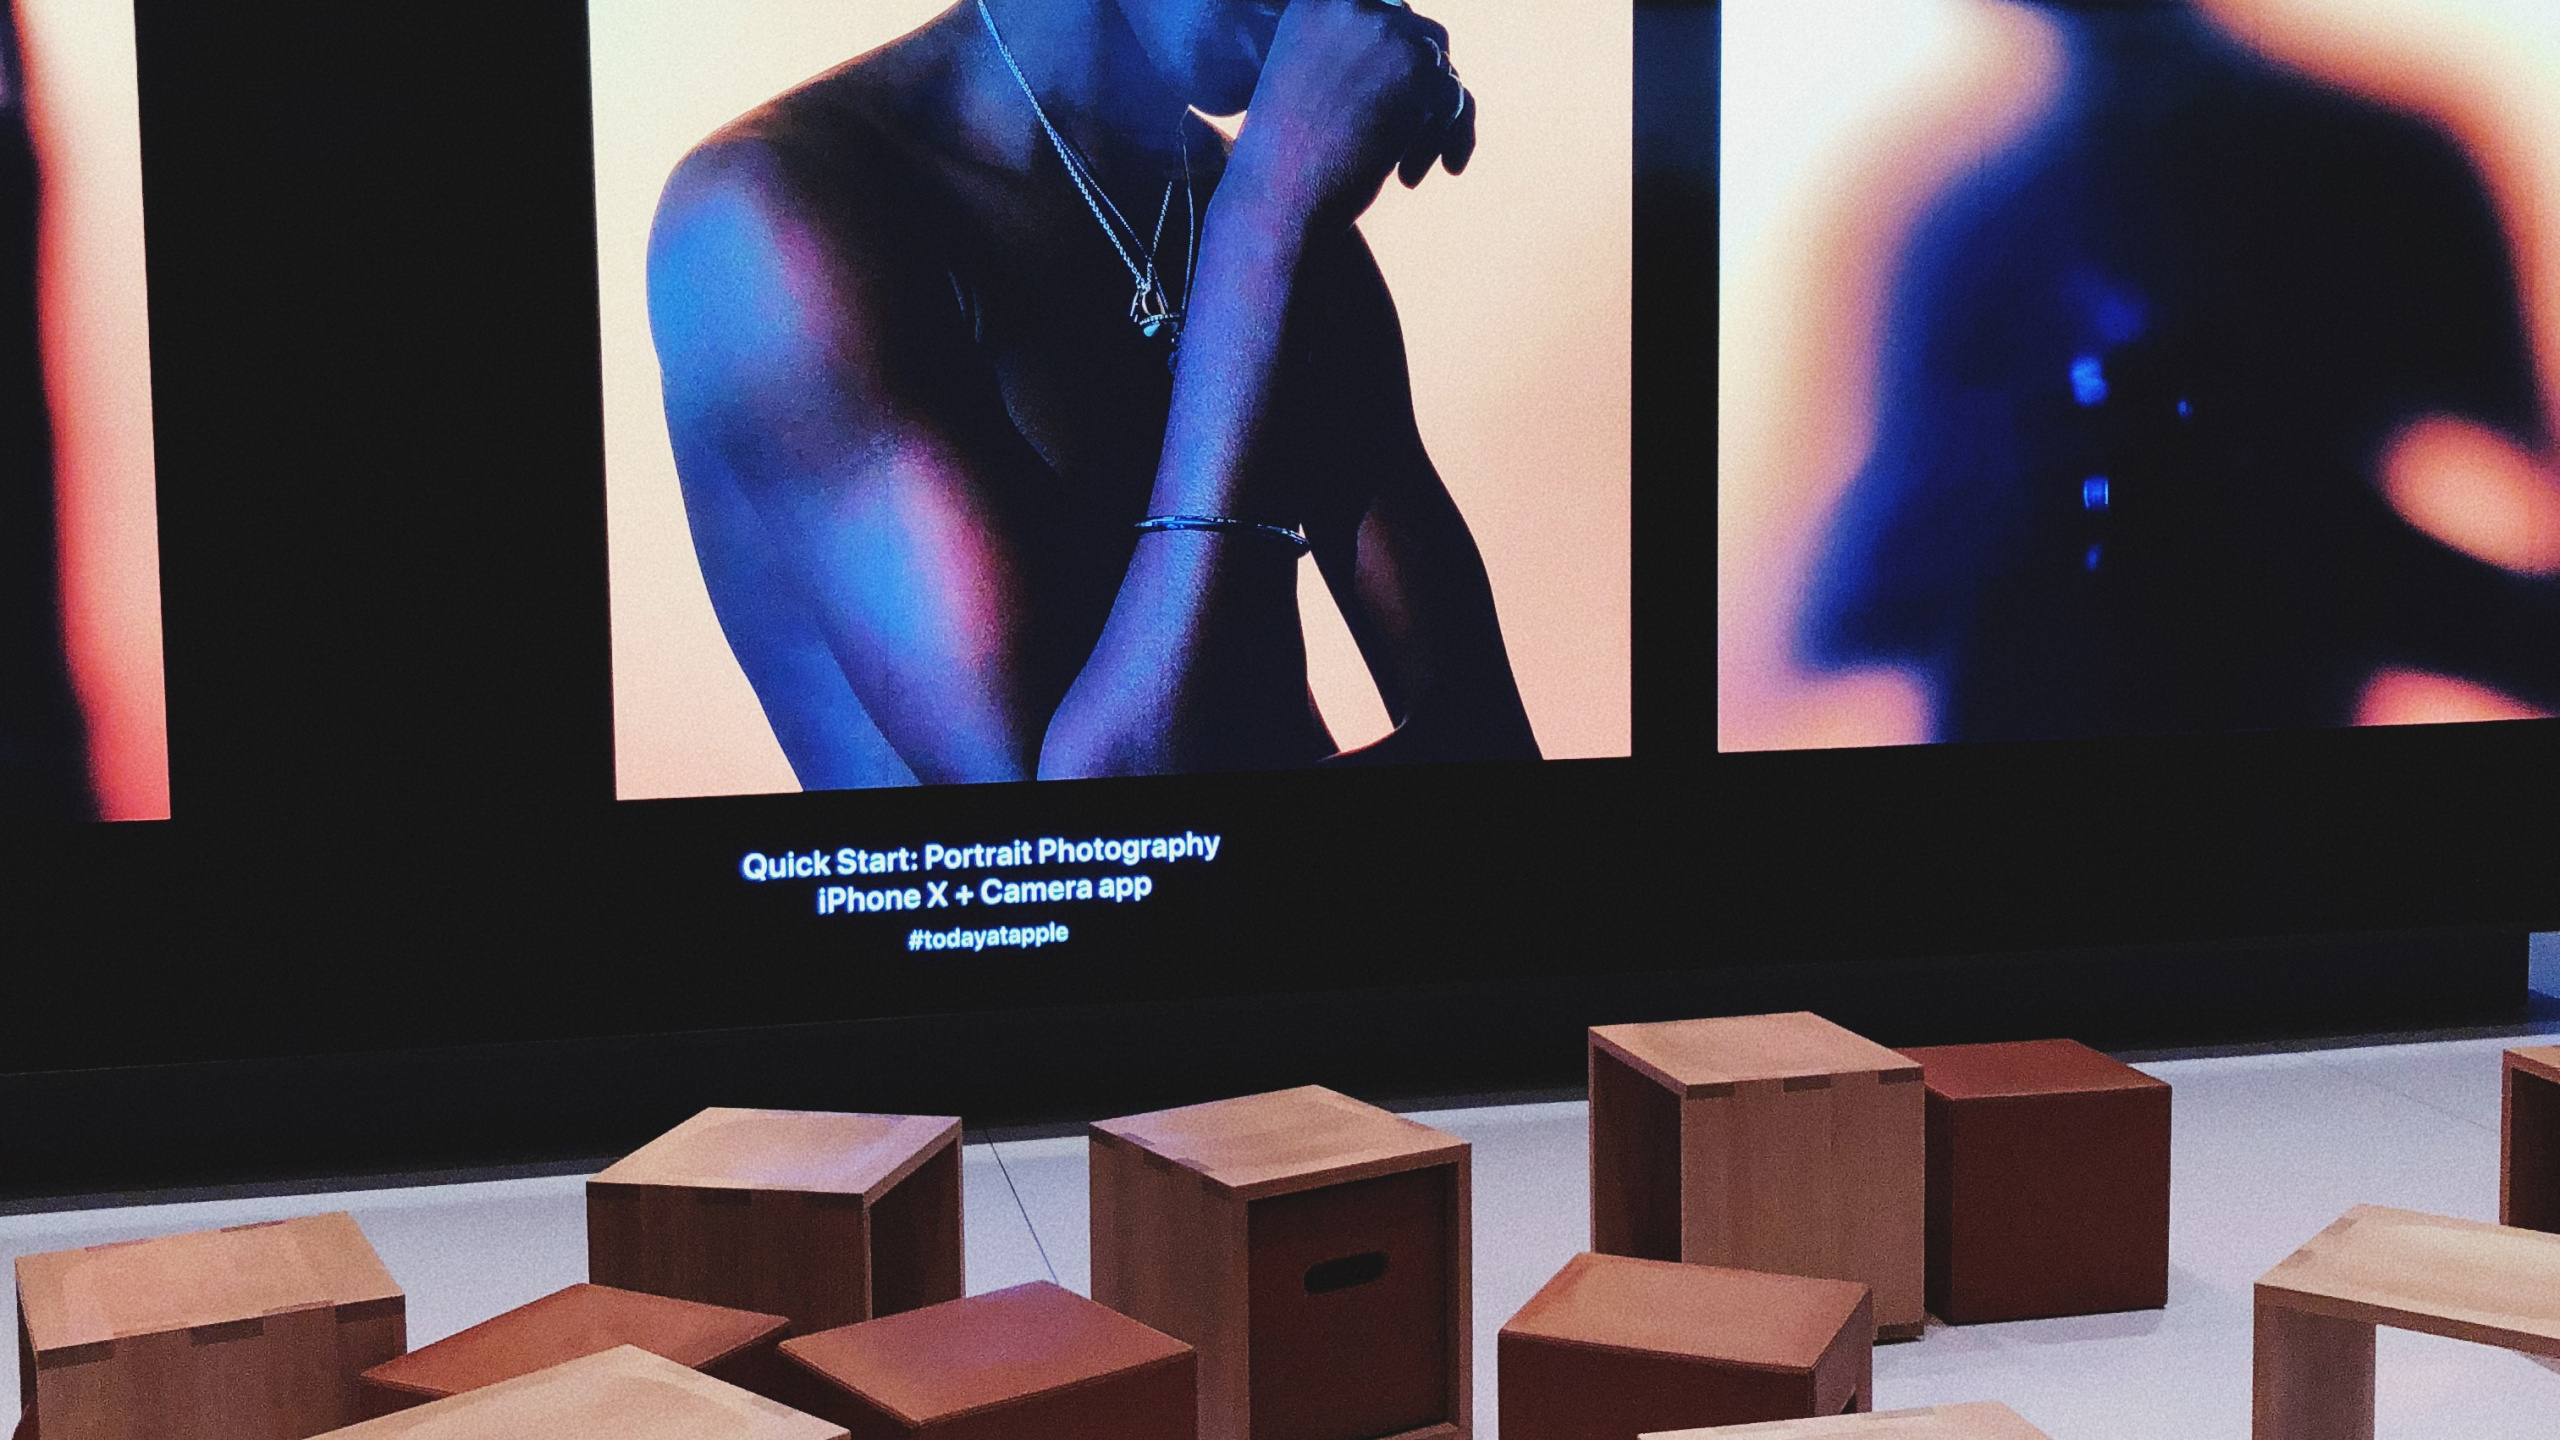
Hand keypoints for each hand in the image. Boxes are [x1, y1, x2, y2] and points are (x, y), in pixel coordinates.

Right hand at [1225, 0, 1475, 235]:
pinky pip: (1455, 101)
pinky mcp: (1416, 69)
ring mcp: (1385, 33)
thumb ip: (1356, 56)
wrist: (1276, 198)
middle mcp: (1350, 6)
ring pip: (1443, 73)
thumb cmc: (1286, 160)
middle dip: (1424, 94)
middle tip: (1405, 142)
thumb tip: (1429, 50)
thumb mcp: (1307, 84)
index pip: (1387, 15)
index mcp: (1316, 5)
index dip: (1398, 61)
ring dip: (1434, 125)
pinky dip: (1446, 142)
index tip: (1395, 105)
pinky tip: (1410, 176)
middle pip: (1422, 38)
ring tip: (1405, 169)